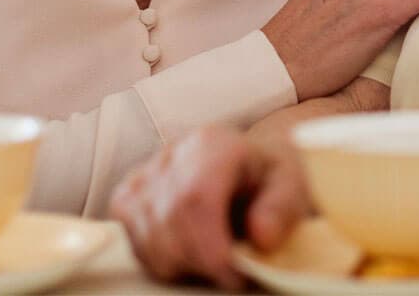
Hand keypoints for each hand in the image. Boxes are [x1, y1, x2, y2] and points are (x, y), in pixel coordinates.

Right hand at [110, 126, 306, 290]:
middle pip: (169, 224)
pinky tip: (189, 248)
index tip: (235, 275)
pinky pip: (134, 245)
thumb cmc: (268, 180)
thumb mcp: (292, 187)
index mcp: (213, 144)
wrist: (247, 169)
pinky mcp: (126, 197)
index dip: (211, 247)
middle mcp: (172, 153)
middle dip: (201, 262)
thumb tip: (262, 236)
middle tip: (231, 269)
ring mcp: (144, 174)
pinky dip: (162, 260)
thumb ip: (282, 209)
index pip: (196, 198)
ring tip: (215, 252)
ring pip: (149, 242)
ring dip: (183, 265)